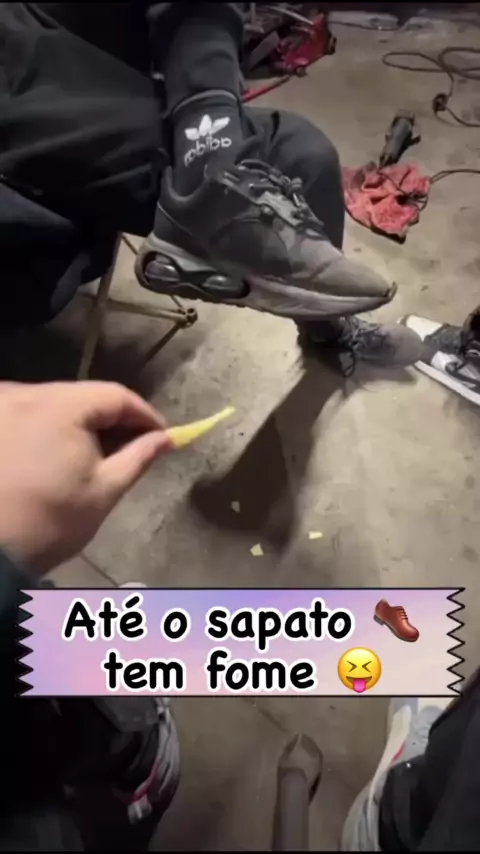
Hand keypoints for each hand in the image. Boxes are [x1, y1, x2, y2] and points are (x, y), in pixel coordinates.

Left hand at [0, 381, 169, 573]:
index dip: (144, 414)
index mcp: (58, 406)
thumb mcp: (104, 490)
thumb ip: (139, 456)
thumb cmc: (50, 522)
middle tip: (135, 444)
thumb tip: (167, 438)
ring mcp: (1, 406)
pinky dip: (53, 427)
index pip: (114, 395)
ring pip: (56, 402)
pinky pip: (31, 413)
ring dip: (82, 421)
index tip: (162, 435)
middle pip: (83, 395)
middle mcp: (24, 393)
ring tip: (101, 451)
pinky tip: (64, 451)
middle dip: (113, 418)